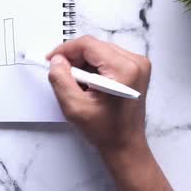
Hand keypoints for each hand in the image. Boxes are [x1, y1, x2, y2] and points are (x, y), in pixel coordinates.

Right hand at [47, 36, 170, 190]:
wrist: (125, 145)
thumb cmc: (106, 131)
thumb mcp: (75, 107)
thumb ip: (61, 80)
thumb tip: (57, 60)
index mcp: (124, 69)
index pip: (88, 45)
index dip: (66, 50)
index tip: (52, 60)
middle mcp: (135, 63)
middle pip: (94, 46)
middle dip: (75, 58)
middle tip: (63, 76)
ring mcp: (138, 65)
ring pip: (99, 51)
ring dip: (84, 63)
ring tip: (78, 84)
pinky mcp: (135, 69)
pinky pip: (107, 58)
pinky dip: (93, 67)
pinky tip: (89, 84)